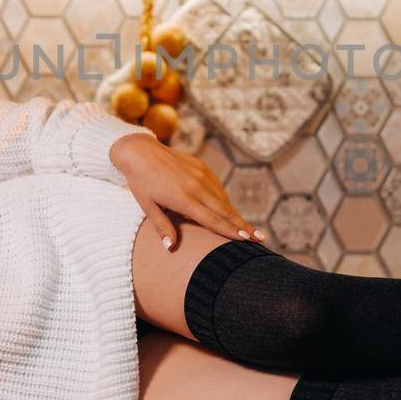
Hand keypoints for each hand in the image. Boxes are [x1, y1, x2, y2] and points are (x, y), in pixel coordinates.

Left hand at [109, 133, 262, 250]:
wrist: (140, 151)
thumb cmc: (140, 182)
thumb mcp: (147, 206)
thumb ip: (162, 226)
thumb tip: (170, 248)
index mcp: (183, 198)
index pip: (212, 219)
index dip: (230, 230)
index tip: (246, 239)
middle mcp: (196, 186)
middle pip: (225, 211)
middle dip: (243, 226)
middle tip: (260, 238)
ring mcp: (201, 175)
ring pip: (223, 199)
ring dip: (236, 215)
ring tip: (249, 229)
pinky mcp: (202, 167)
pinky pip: (217, 187)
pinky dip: (225, 200)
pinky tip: (229, 211)